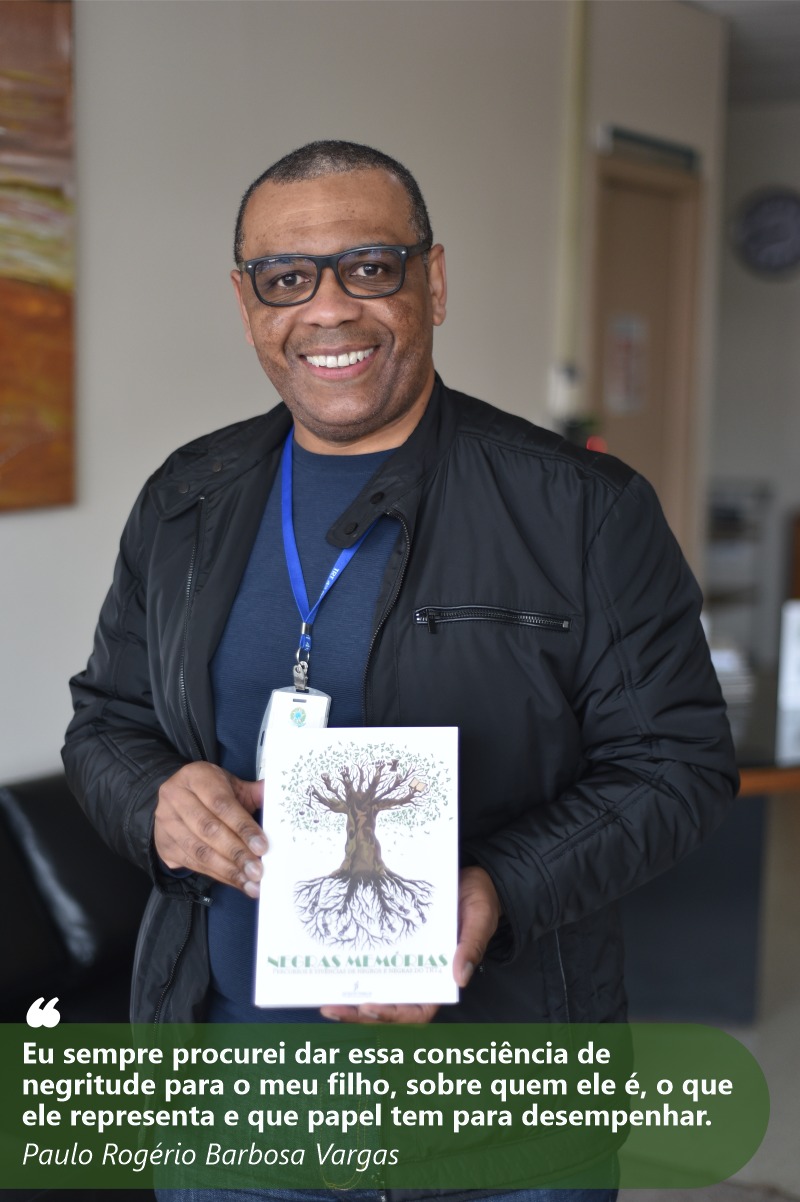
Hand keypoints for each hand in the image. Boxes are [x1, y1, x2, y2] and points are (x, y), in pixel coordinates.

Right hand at [154, 762, 265, 895]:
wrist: (175, 800)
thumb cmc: (210, 791)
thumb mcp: (230, 785)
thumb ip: (253, 792)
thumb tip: (281, 798)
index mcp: (195, 777)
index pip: (221, 804)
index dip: (243, 827)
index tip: (262, 846)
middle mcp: (175, 798)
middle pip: (209, 830)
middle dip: (236, 853)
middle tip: (257, 870)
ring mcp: (166, 823)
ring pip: (199, 851)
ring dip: (228, 869)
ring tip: (250, 882)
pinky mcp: (164, 845)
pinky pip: (193, 864)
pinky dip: (218, 875)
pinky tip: (236, 882)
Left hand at [319, 865, 500, 1024]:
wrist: (472, 876)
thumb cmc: (480, 901)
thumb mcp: (480, 918)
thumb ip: (472, 945)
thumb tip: (461, 977)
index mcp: (442, 978)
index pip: (417, 1011)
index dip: (393, 1015)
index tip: (371, 1007)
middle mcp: (420, 975)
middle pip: (389, 1007)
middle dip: (359, 1013)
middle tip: (332, 1008)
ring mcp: (405, 961)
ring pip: (376, 989)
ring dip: (350, 1000)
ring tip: (325, 999)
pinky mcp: (393, 943)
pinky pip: (372, 960)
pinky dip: (353, 968)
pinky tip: (332, 965)